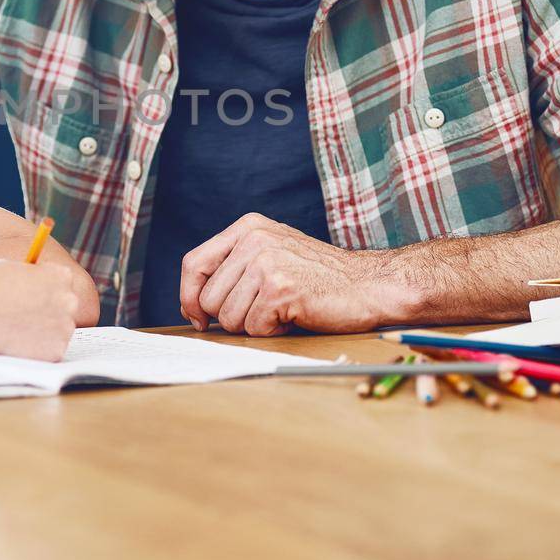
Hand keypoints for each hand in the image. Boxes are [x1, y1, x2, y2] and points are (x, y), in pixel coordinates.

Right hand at [0, 259, 80, 360]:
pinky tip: (18, 344)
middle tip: (28, 317)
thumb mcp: (14, 268)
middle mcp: (70, 300)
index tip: (35, 296)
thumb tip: (33, 283)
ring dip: (44, 332)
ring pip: (59, 331)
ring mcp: (65, 327)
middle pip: (66, 308)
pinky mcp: (56, 350)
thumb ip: (32, 277)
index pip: (63, 283)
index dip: (47, 290)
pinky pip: (51, 351)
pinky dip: (38, 350)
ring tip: (17, 331)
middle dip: (50, 312)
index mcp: (62, 276)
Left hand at [179, 213, 395, 335]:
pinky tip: (294, 315)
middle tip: (265, 309)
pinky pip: (253, 329)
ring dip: (254, 325)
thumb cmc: (322, 276)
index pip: (193, 263)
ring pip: (228, 318)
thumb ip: (234, 267)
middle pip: (208, 298)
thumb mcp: (273, 253)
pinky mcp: (279, 290)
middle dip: (231, 316)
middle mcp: (253, 240)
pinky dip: (273, 331)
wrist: (370, 284)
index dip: (189, 296)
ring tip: (283, 309)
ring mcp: (265, 263)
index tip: (195, 317)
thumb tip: (192, 305)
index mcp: (248, 227)